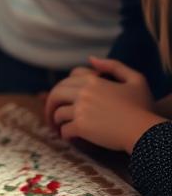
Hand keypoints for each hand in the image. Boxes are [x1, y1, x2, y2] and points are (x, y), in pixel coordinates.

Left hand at [44, 57, 163, 152]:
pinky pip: (65, 129)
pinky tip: (69, 137)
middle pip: (56, 93)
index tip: (64, 96)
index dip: (65, 86)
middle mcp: (84, 93)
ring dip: (56, 120)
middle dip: (50, 103)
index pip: (69, 78)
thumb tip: (91, 59)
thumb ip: (114, 66)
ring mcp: (81, 109)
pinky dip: (64, 133)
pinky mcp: (81, 126)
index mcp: (94, 80)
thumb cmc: (142, 107)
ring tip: (59, 126)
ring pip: (58, 113)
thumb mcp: (136, 80)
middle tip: (52, 113)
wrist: (145, 131)